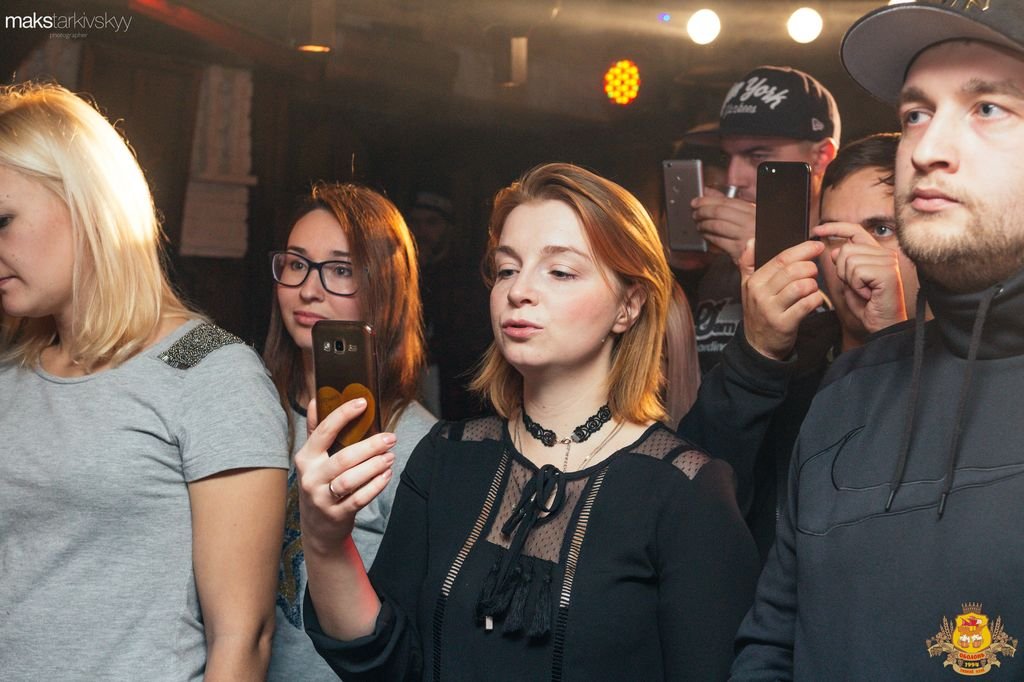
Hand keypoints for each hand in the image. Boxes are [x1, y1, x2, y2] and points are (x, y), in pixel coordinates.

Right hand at [295, 397, 395, 556]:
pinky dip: (375, 486)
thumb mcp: (312, 459)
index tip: (363, 403)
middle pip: (343, 458)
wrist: (317, 528)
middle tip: (390, 438)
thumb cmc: (319, 484)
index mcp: (305, 458)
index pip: (323, 431)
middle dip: (370, 446)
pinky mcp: (336, 514)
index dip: (343, 415)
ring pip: (350, 480)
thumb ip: (315, 430)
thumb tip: (315, 399)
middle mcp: (310, 477)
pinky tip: (387, 475)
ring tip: (390, 457)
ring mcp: (322, 498)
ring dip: (374, 466)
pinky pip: (359, 499)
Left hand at [692, 187, 755, 263]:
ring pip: (717, 225)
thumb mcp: (748, 216)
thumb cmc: (755, 234)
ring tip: (699, 225)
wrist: (770, 256)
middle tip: (695, 213)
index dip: (708, 200)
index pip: (727, 201)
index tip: (697, 201)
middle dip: (703, 211)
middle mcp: (750, 221)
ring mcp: (745, 235)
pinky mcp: (739, 249)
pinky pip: (718, 240)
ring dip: (704, 224)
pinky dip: (708, 237)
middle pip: (720, 212)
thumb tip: (709, 193)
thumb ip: (730, 205)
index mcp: (753, 211)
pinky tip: (705, 236)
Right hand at [740, 239, 824, 360]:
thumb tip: (752, 240)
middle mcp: (760, 294)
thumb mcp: (747, 287)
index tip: (816, 246)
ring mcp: (771, 310)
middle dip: (810, 268)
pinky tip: (814, 300)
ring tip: (811, 288)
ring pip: (801, 286)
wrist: (758, 345)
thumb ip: (748, 262)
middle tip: (813, 272)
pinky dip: (816, 300)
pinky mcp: (783, 324)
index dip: (802, 250)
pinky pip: (807, 304)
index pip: (781, 259)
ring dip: (813, 285)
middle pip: (792, 271)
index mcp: (754, 281)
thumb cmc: (758, 312)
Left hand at [813, 222, 907, 333]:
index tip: (817, 230)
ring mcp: (889, 261)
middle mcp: (886, 254)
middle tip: (858, 286)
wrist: (882, 325)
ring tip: (864, 290)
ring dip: (850, 280)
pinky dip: (856, 285)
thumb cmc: (867, 306)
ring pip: (850, 260)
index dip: (835, 228)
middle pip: (846, 249)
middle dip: (843, 271)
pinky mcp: (888, 271)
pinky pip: (856, 271)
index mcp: (877, 253)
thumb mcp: (849, 282)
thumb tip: (834, 250)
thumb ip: (843, 264)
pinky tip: (868, 294)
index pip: (855, 230)